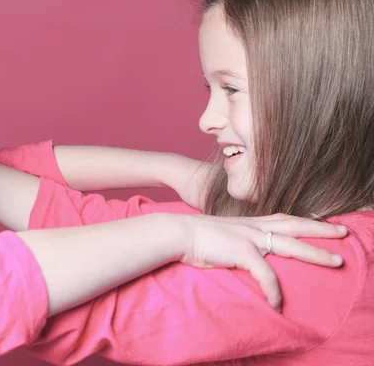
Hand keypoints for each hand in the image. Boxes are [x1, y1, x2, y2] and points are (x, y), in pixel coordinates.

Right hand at [175, 213, 345, 310]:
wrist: (176, 233)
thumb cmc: (194, 236)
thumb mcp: (220, 233)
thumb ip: (235, 239)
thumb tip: (238, 249)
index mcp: (248, 222)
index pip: (283, 218)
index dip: (304, 220)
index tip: (321, 221)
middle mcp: (253, 226)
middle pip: (295, 226)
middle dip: (321, 229)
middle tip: (344, 231)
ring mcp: (249, 237)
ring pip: (291, 245)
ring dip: (316, 253)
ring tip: (336, 262)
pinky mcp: (242, 252)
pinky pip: (265, 274)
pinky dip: (274, 290)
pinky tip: (278, 303)